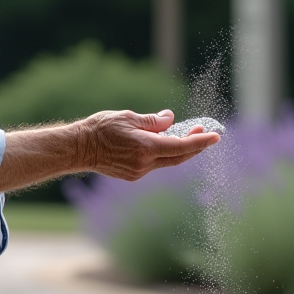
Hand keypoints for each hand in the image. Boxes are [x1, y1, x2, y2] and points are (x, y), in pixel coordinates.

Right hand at [78, 109, 219, 180]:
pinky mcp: (132, 175)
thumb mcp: (129, 117)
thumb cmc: (101, 129)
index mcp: (146, 148)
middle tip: (205, 131)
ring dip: (179, 149)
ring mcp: (139, 172)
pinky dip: (164, 154)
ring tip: (186, 133)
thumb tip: (171, 119)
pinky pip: (155, 164)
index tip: (215, 136)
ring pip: (167, 161)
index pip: (182, 146)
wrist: (78, 148)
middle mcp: (145, 163)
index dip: (201, 141)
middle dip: (195, 145)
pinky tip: (164, 142)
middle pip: (179, 157)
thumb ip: (153, 121)